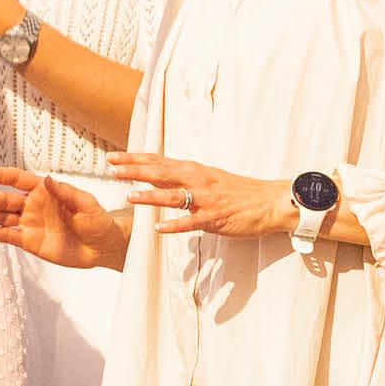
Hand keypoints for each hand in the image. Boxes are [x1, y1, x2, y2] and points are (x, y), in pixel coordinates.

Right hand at [0, 166, 129, 269]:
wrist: (104, 247)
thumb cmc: (99, 222)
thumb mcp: (87, 203)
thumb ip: (66, 192)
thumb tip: (46, 179)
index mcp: (45, 191)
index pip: (18, 180)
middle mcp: (34, 206)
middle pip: (5, 200)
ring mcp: (30, 224)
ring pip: (2, 218)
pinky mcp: (30, 242)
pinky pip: (8, 236)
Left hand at [108, 152, 296, 239]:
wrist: (271, 201)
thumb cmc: (236, 191)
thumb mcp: (206, 177)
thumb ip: (181, 176)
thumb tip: (153, 174)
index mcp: (194, 170)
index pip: (159, 161)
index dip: (135, 159)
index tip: (113, 157)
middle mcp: (198, 181)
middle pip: (162, 174)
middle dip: (136, 171)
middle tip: (113, 168)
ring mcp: (206, 200)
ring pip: (175, 196)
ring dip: (151, 197)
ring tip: (129, 196)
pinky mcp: (215, 218)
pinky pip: (192, 222)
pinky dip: (175, 225)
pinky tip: (159, 228)